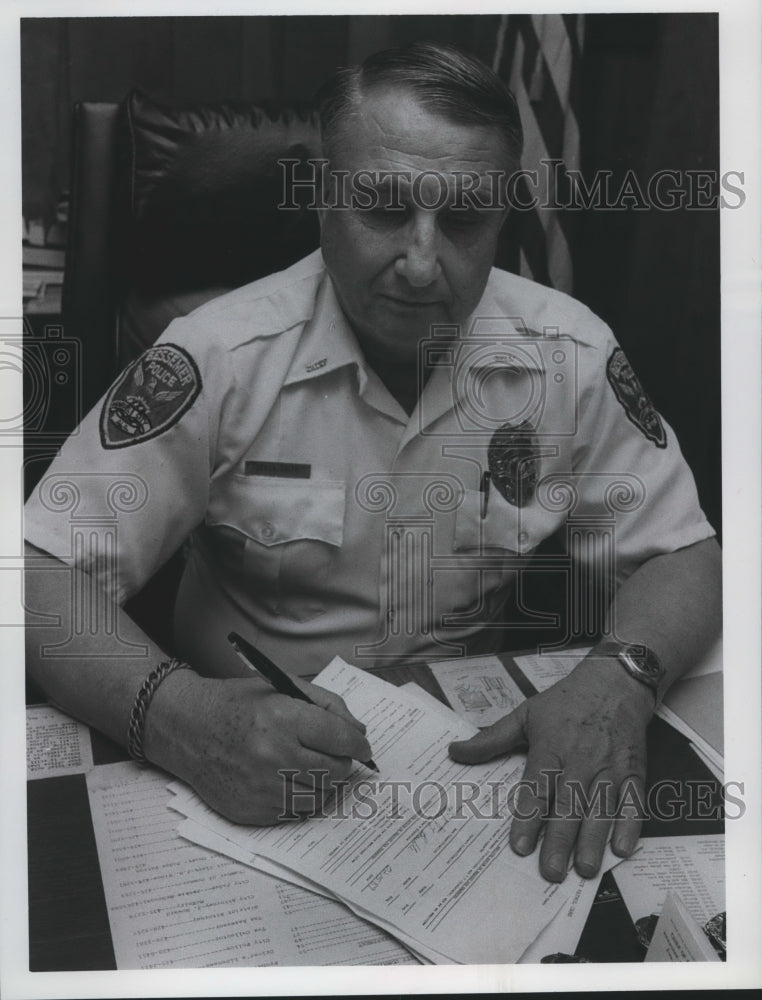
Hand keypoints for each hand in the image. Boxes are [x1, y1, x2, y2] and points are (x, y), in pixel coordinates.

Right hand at [145, 669, 372, 824]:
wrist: (186, 729)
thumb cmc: (236, 704)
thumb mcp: (281, 687)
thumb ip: (326, 705)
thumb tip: (358, 732)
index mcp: (283, 719)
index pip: (341, 739)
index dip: (358, 744)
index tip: (361, 746)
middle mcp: (273, 756)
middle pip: (335, 771)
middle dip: (342, 763)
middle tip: (334, 755)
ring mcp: (261, 788)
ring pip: (320, 796)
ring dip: (324, 783)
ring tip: (312, 767)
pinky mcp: (251, 812)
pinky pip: (295, 813)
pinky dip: (300, 798)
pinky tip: (289, 780)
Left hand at [448, 655, 654, 881]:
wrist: (615, 682)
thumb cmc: (566, 702)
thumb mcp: (525, 714)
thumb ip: (491, 739)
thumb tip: (455, 752)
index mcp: (551, 747)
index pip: (537, 787)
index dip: (528, 817)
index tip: (519, 846)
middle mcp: (581, 760)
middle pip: (569, 804)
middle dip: (560, 839)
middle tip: (550, 871)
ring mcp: (610, 768)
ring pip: (601, 808)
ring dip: (593, 840)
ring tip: (584, 869)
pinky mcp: (634, 772)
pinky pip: (634, 802)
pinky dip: (630, 826)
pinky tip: (621, 849)